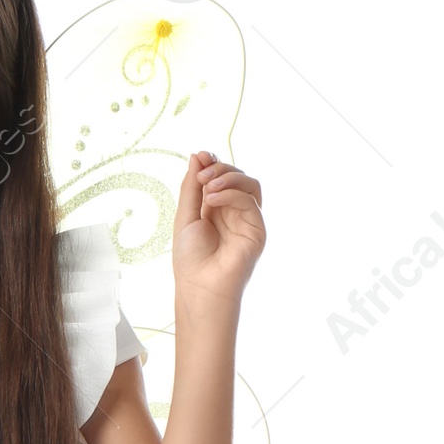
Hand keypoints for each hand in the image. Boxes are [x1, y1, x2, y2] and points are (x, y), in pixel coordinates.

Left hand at [172, 151, 264, 312]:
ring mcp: (247, 220)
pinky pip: (249, 200)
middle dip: (219, 168)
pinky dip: (231, 194)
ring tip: (207, 184)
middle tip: (202, 174)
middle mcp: (234, 212)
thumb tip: (198, 156)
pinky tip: (212, 199)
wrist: (200, 287)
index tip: (200, 156)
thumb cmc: (191, 260)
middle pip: (237, 176)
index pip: (221, 177)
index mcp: (216, 209)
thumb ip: (192, 187)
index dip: (213, 164)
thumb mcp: (186, 216)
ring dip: (228, 176)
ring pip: (249, 184)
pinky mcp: (257, 229)